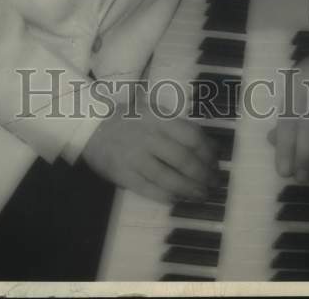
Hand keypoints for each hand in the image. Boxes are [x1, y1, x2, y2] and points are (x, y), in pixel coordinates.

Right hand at [81, 98, 220, 203]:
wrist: (92, 126)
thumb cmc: (129, 118)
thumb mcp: (153, 110)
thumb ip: (177, 126)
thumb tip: (209, 145)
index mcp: (158, 117)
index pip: (191, 136)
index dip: (208, 151)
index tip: (217, 162)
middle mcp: (148, 136)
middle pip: (184, 159)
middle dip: (204, 174)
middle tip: (214, 183)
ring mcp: (135, 157)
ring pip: (169, 177)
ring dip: (189, 189)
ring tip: (201, 195)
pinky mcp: (124, 174)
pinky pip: (150, 189)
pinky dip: (167, 196)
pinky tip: (178, 199)